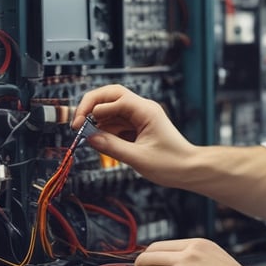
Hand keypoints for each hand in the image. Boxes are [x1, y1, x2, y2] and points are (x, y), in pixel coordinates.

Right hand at [72, 85, 197, 187]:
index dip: (95, 108)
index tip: (81, 124)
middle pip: (111, 96)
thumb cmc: (172, 163)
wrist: (189, 169)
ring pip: (111, 109)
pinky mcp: (137, 127)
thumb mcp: (138, 158)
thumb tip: (90, 138)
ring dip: (97, 119)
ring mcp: (140, 117)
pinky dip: (104, 128)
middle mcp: (142, 109)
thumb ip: (112, 147)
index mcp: (146, 111)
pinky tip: (97, 138)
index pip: (115, 98)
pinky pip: (116, 122)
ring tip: (84, 134)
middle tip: (77, 121)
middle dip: (91, 106)